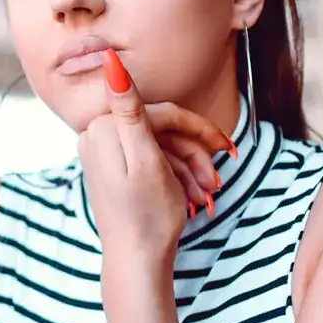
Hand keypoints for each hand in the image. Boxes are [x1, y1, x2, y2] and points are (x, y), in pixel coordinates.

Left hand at [80, 51, 224, 269]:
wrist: (135, 262)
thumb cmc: (146, 216)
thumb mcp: (146, 160)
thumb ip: (129, 109)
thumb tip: (107, 60)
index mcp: (103, 129)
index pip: (161, 113)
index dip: (196, 128)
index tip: (225, 146)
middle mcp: (97, 137)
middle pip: (161, 131)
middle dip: (193, 154)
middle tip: (217, 180)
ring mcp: (104, 154)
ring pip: (160, 148)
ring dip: (189, 169)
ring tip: (206, 196)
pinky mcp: (113, 170)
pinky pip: (151, 163)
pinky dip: (175, 177)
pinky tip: (193, 198)